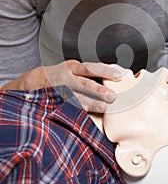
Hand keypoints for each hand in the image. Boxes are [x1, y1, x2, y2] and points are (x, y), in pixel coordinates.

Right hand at [1, 60, 121, 112]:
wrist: (33, 82)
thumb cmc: (59, 75)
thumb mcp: (73, 69)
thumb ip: (89, 73)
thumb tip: (113, 76)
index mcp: (72, 67)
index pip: (90, 68)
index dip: (105, 70)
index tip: (118, 75)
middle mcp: (65, 78)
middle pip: (83, 83)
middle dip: (98, 90)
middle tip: (112, 96)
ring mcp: (59, 91)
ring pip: (76, 97)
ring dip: (91, 103)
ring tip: (103, 107)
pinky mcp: (55, 103)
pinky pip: (68, 108)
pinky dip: (78, 112)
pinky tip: (88, 115)